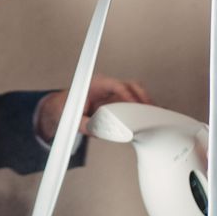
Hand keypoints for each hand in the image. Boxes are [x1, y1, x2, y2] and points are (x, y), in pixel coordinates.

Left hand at [37, 73, 151, 139]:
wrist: (63, 107)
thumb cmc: (67, 108)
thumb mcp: (73, 119)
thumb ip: (84, 125)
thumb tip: (97, 132)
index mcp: (97, 84)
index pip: (117, 85)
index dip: (128, 94)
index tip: (136, 104)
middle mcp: (108, 86)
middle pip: (131, 85)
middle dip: (142, 96)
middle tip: (150, 110)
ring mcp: (115, 93)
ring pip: (136, 91)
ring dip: (145, 101)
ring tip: (153, 114)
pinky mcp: (118, 100)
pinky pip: (134, 99)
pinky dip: (143, 106)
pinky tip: (150, 116)